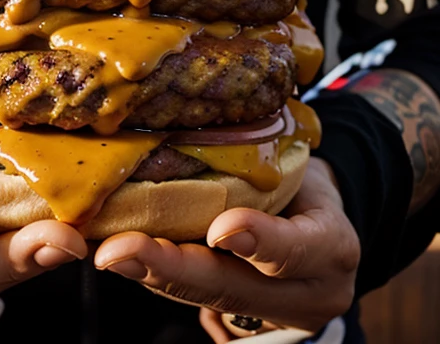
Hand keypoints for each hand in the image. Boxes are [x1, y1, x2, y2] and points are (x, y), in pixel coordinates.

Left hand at [93, 158, 359, 337]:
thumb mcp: (300, 169)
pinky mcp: (241, 320)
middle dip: (172, 269)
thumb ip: (265, 166)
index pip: (297, 249)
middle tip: (119, 251)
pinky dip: (156, 275)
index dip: (260, 241)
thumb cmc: (304, 183)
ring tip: (108, 253)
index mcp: (330, 247)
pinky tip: (120, 255)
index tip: (220, 229)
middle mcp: (306, 294)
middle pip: (234, 287)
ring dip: (152, 274)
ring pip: (205, 299)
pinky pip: (193, 299)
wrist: (322, 229)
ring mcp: (272, 314)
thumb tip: (198, 120)